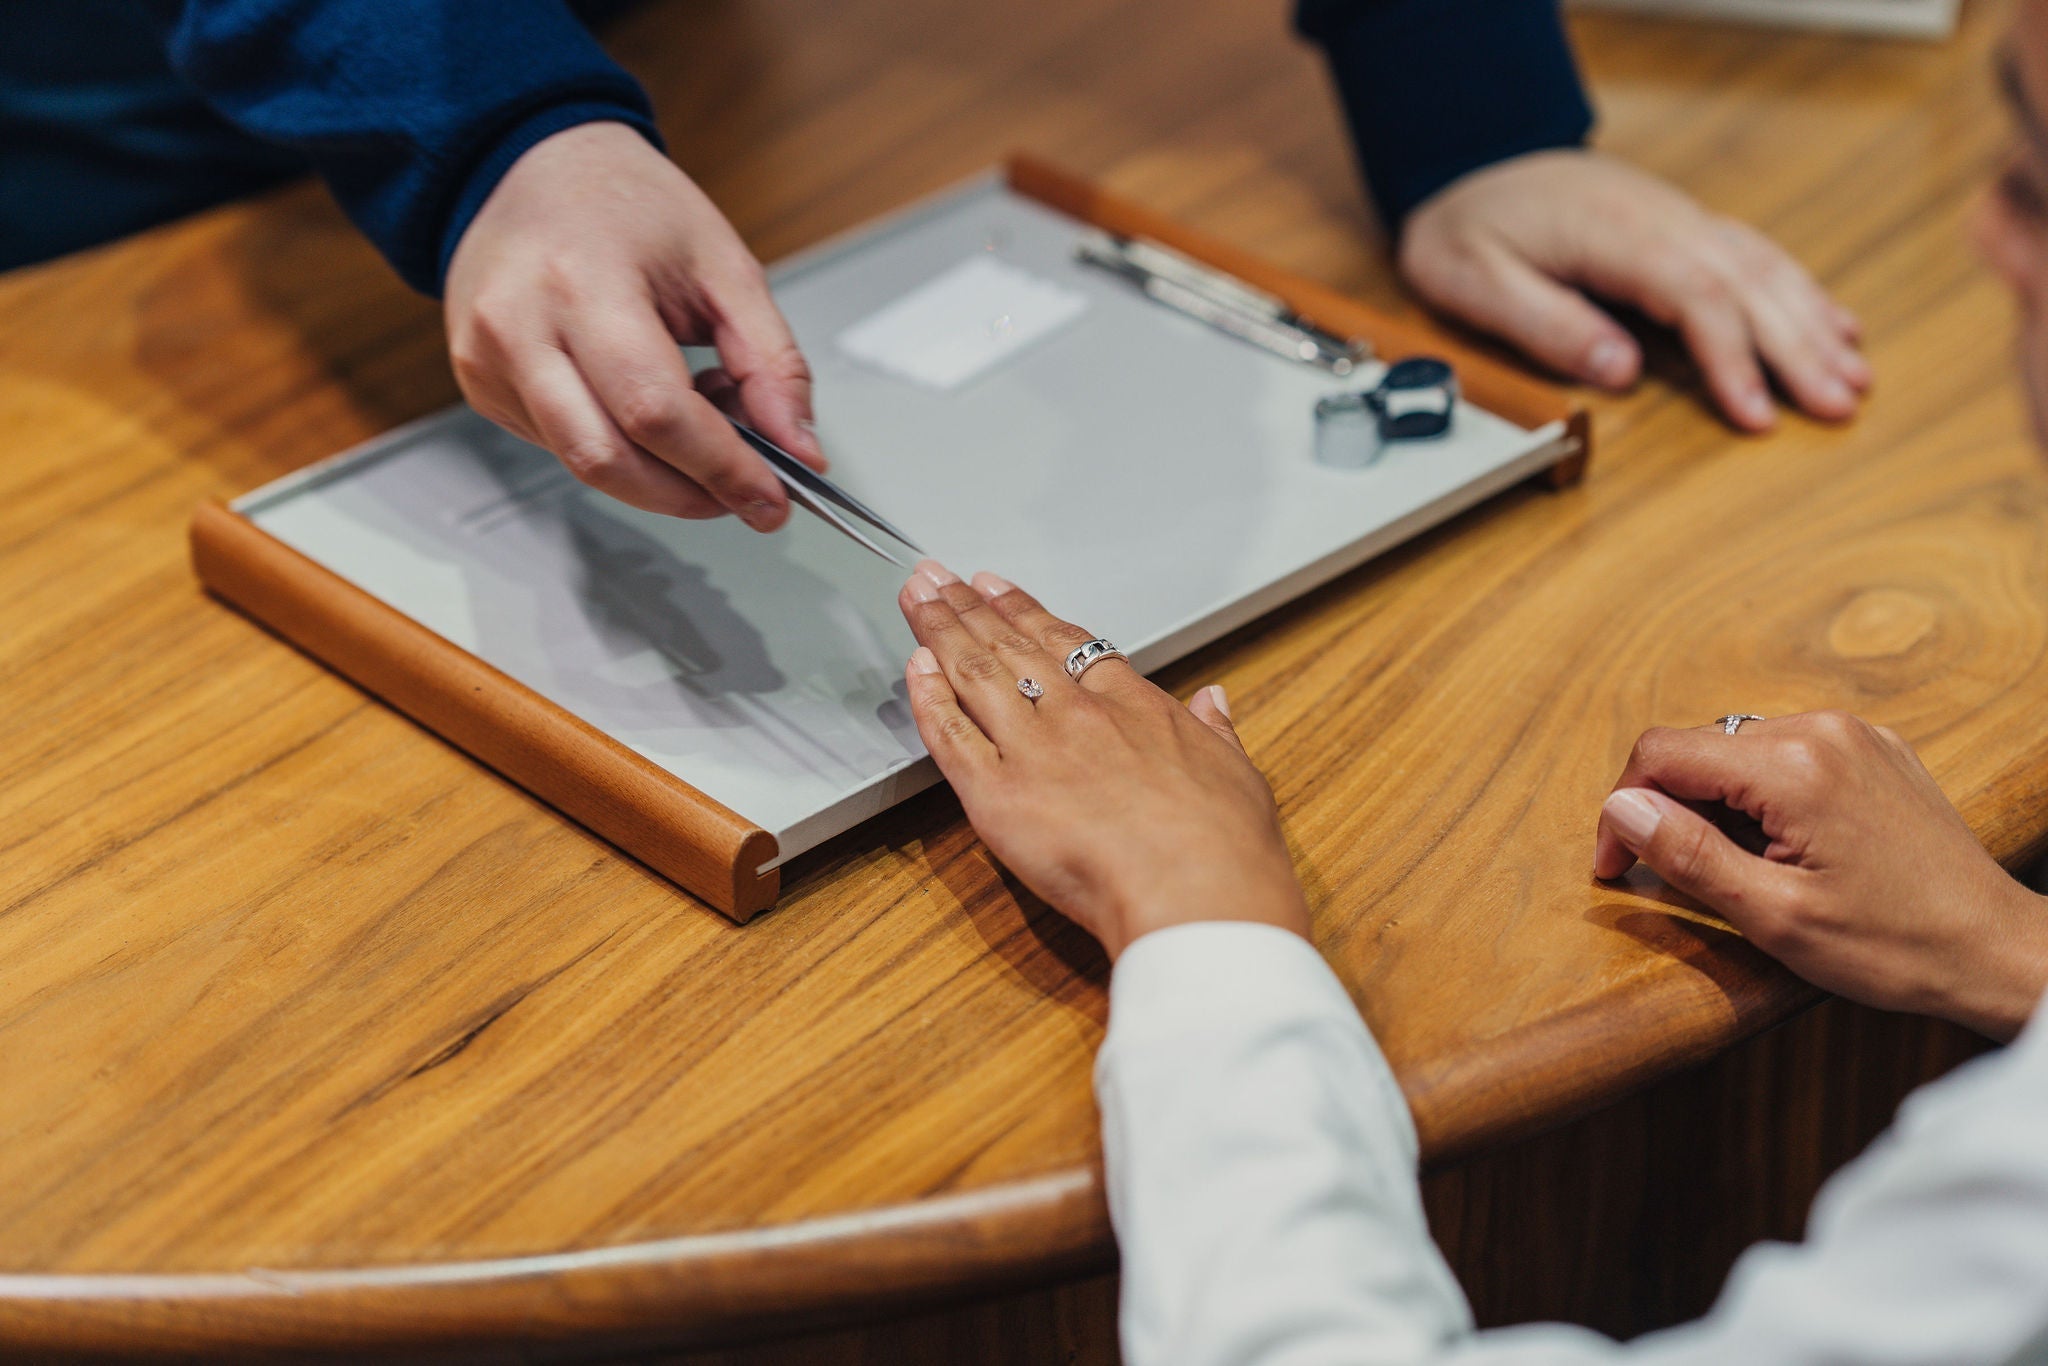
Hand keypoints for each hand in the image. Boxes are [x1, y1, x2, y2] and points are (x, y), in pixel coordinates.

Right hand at [444, 121, 821, 529]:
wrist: (531, 164)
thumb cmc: (626, 203)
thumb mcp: (724, 266)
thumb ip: (770, 364)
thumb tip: (799, 448)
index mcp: (581, 281)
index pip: (655, 411)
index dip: (721, 468)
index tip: (770, 498)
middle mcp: (517, 326)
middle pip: (608, 459)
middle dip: (690, 494)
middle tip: (744, 492)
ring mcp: (488, 361)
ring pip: (583, 465)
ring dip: (658, 477)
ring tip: (698, 428)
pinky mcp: (480, 385)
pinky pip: (560, 447)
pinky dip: (620, 450)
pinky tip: (645, 407)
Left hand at [897, 561, 1309, 959]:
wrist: (1198, 892)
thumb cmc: (1226, 848)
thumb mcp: (1238, 773)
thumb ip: (1219, 732)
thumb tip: (1215, 702)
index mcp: (1134, 705)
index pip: (1067, 643)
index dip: (1025, 610)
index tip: (997, 588)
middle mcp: (1078, 715)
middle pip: (1011, 645)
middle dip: (969, 606)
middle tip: (938, 577)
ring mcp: (1034, 749)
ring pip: (975, 673)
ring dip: (940, 630)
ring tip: (918, 597)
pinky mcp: (997, 794)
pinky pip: (949, 735)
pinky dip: (927, 698)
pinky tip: (913, 667)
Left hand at [1400, 149, 1868, 432]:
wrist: (1471, 164)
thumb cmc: (1468, 229)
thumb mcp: (1477, 283)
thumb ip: (1547, 325)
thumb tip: (1622, 373)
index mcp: (1616, 233)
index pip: (1697, 297)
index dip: (1733, 361)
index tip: (1757, 416)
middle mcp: (1663, 220)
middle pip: (1748, 286)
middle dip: (1798, 351)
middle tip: (1840, 407)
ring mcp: (1679, 220)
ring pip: (1765, 269)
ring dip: (1814, 324)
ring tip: (1857, 377)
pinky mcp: (1682, 227)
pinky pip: (1755, 257)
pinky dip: (1801, 293)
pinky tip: (1835, 325)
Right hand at [1594, 712, 2047, 1039]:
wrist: (1996, 949)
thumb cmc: (1894, 946)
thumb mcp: (1774, 915)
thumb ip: (1689, 855)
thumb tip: (1621, 810)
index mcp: (1792, 768)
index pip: (1661, 754)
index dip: (1622, 808)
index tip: (1617, 864)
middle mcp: (1821, 731)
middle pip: (1697, 746)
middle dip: (1670, 806)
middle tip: (1677, 874)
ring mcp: (1853, 735)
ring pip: (1738, 748)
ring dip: (1716, 801)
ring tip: (1740, 866)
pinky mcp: (1874, 750)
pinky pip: (1787, 752)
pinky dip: (1762, 792)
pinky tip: (1782, 845)